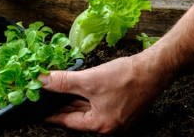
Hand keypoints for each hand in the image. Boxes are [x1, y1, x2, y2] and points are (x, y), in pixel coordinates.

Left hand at [38, 54, 169, 132]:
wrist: (155, 68)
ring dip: (72, 100)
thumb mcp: (89, 80)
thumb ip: (63, 82)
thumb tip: (41, 81)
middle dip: (61, 106)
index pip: (68, 121)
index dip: (51, 115)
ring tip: (56, 93)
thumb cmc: (126, 77)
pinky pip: (97, 104)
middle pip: (77, 116)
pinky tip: (77, 88)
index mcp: (101, 125)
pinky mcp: (122, 107)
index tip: (38, 110)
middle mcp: (109, 125)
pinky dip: (85, 97)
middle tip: (44, 98)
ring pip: (87, 109)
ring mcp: (117, 117)